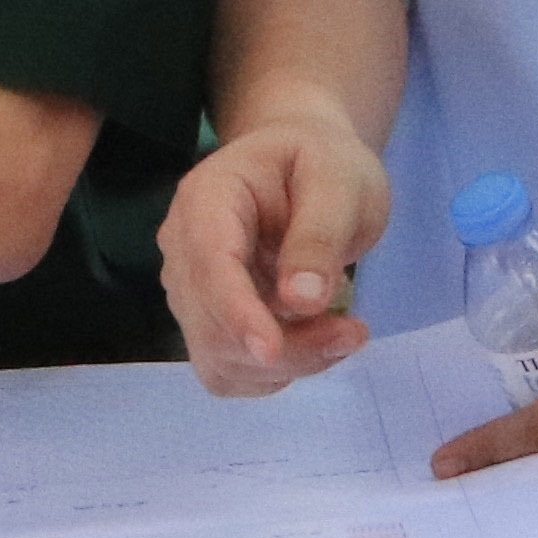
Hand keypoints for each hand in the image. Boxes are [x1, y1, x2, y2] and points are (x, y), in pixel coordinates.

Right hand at [161, 116, 383, 394]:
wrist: (306, 166)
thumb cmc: (323, 164)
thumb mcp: (338, 182)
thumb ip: (320, 235)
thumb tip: (302, 300)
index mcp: (205, 201)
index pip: (207, 265)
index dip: (235, 312)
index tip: (271, 352)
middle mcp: (182, 250)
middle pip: (211, 324)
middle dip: (285, 345)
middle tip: (355, 332)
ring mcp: (192, 293)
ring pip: (219, 358)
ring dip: (285, 364)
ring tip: (343, 333)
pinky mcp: (210, 325)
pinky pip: (231, 372)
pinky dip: (277, 373)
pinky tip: (315, 341)